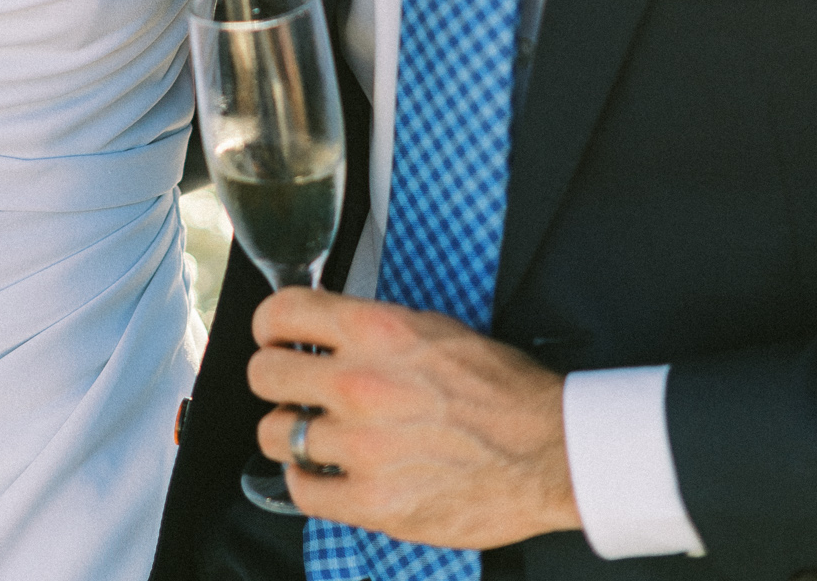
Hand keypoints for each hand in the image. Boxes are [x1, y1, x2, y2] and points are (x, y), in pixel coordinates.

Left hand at [249, 288, 579, 546]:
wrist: (550, 452)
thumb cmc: (501, 389)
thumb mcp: (433, 328)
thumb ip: (373, 330)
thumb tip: (327, 332)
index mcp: (375, 332)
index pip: (282, 313)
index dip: (270, 325)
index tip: (274, 336)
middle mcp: (360, 384)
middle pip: (265, 374)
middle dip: (275, 378)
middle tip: (293, 389)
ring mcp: (364, 447)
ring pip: (276, 434)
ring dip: (290, 433)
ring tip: (314, 434)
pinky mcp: (375, 503)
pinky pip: (303, 491)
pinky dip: (307, 482)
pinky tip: (326, 474)